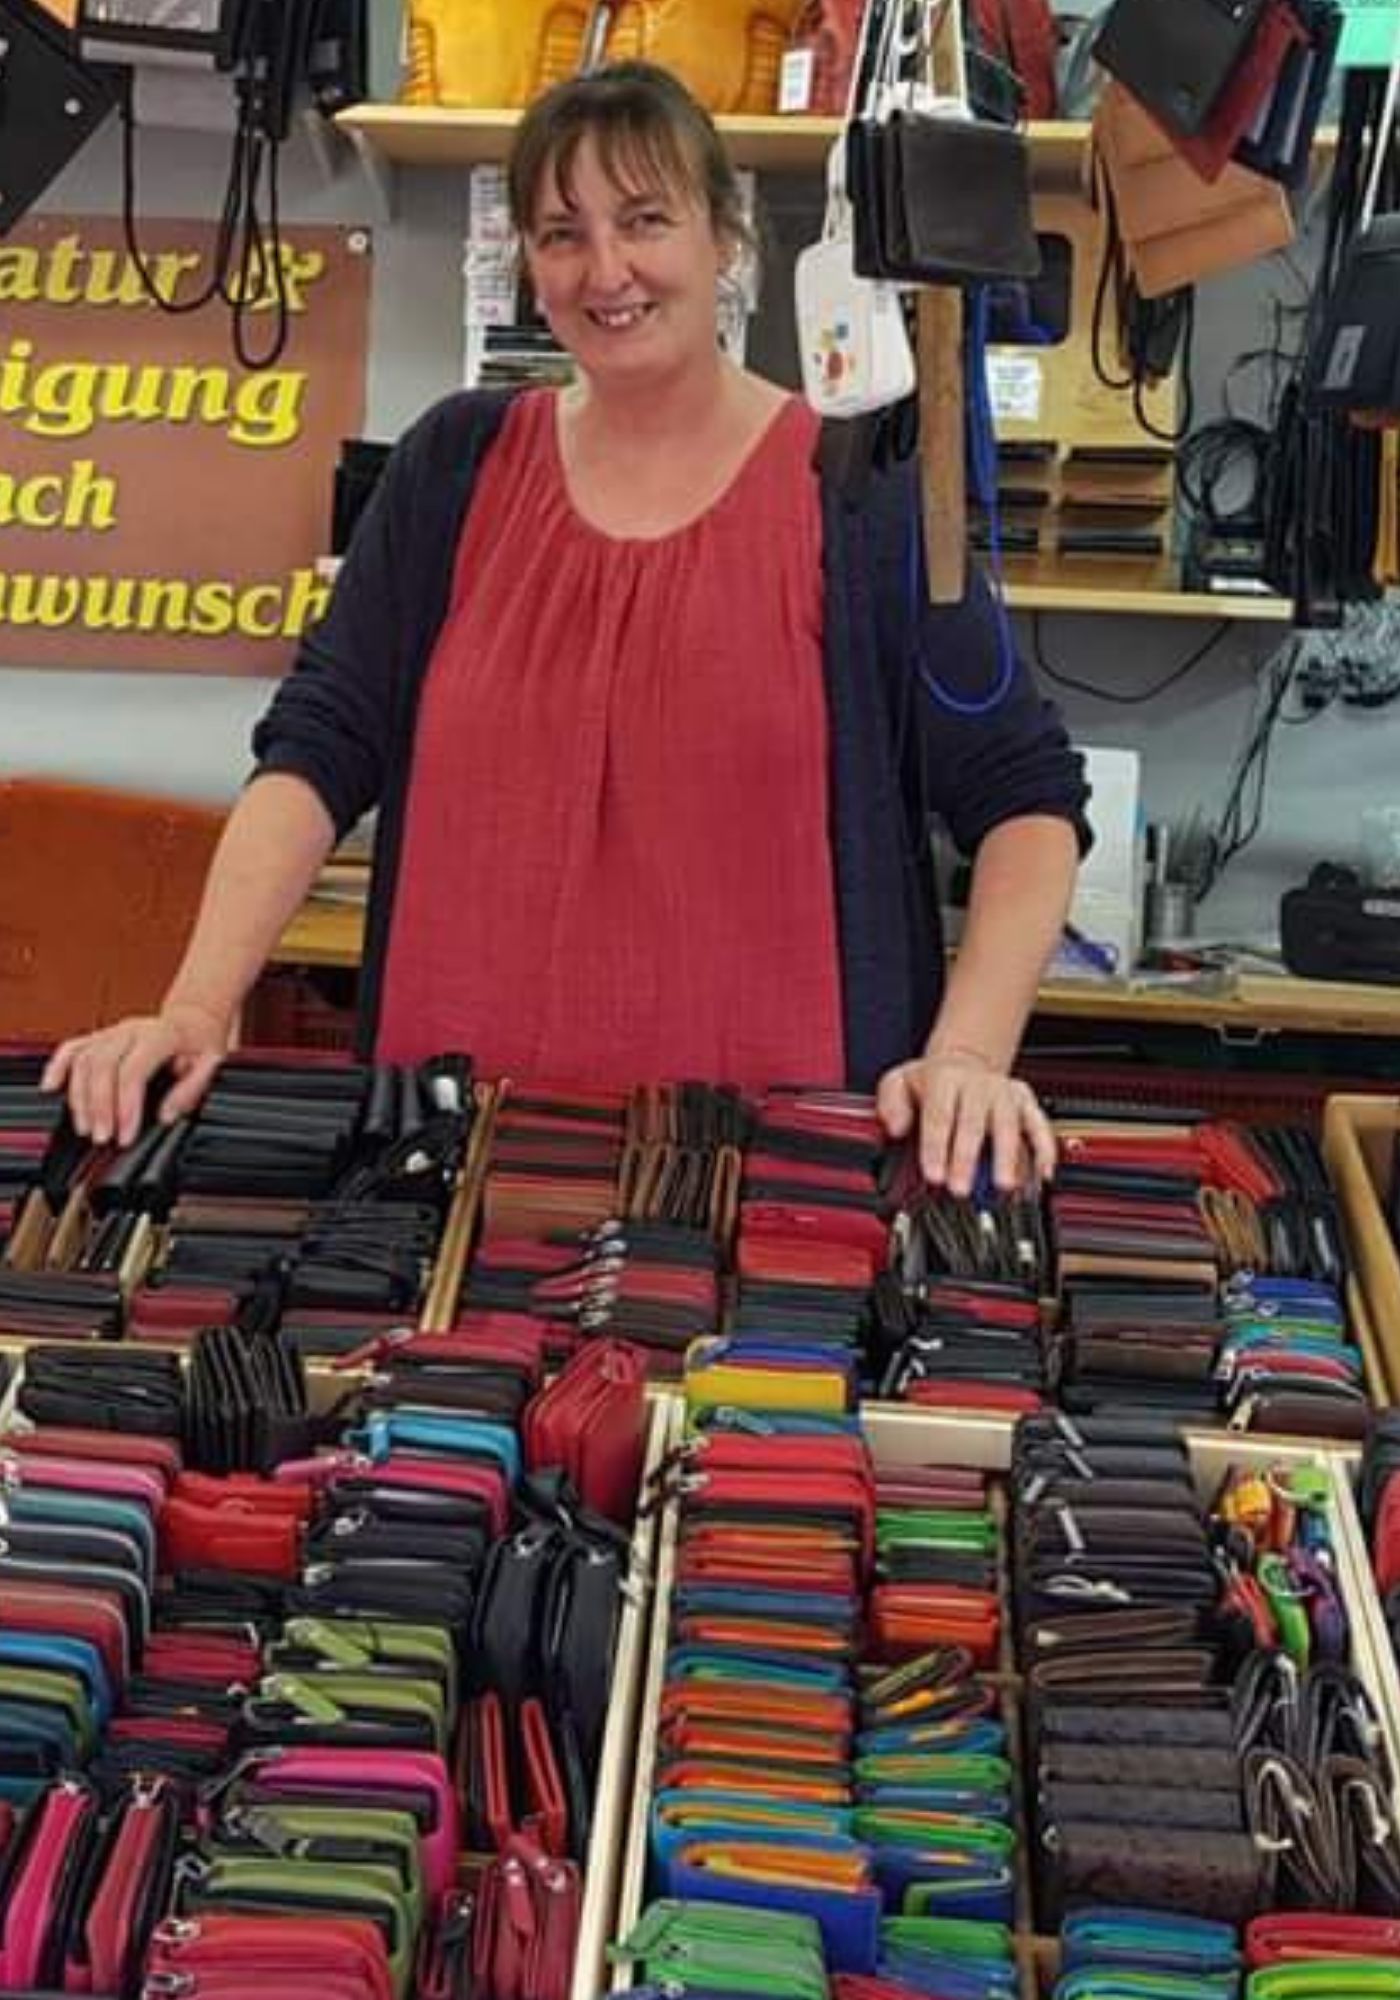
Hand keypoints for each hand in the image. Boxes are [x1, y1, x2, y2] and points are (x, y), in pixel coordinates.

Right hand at [41, 1002, 230, 1147]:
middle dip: (99, 1107)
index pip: (133, 1070)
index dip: (125, 1105)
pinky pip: (71, 1048)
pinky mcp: (98, 1037)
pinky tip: (51, 1089)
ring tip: (86, 1128)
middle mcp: (132, 1030)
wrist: (192, 1021)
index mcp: (161, 1035)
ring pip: (83, 1060)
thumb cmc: (200, 1044)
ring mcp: (111, 1032)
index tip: (125, 1135)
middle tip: (103, 1139)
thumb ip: (191, 1091)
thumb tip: (167, 1115)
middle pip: (102, 1065)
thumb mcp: (211, 1065)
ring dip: (79, 1098)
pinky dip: (57, 1068)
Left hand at [876, 1050, 1054, 1194]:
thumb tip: (896, 1127)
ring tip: (1004, 1186)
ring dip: (1007, 1157)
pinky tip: (1041, 1174)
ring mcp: (1005, 1094)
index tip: (934, 1175)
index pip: (939, 1115)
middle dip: (966, 1158)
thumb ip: (890, 1104)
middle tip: (960, 1189)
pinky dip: (1044, 1150)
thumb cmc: (932, 1082)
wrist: (964, 1063)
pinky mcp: (1026, 1103)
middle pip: (973, 1123)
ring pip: (1009, 1125)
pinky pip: (1039, 1126)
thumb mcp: (899, 1082)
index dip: (936, 1147)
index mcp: (945, 1079)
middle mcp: (978, 1085)